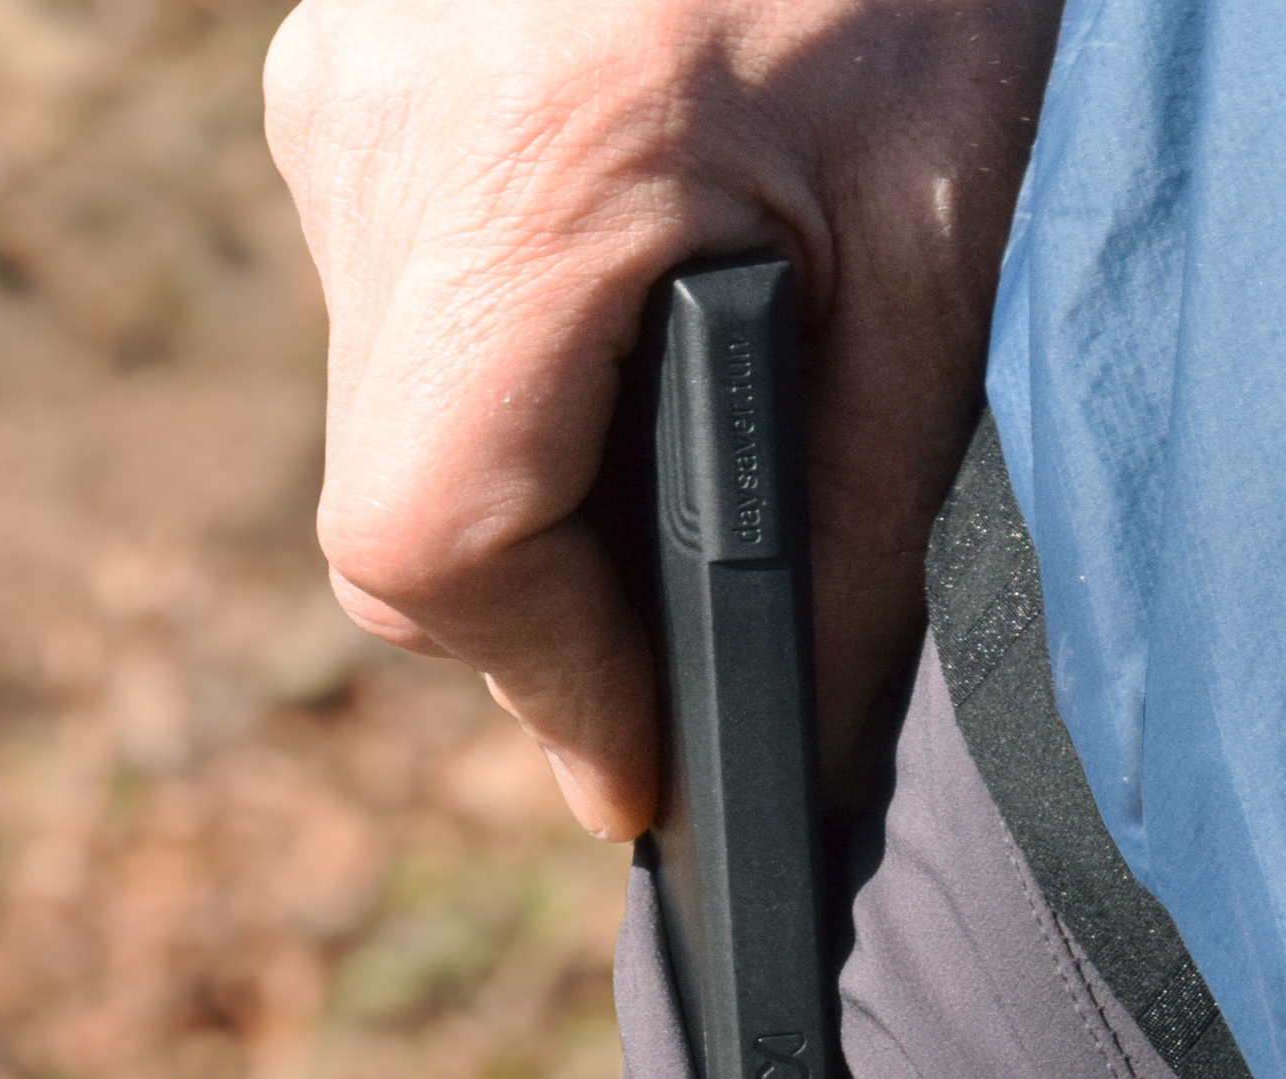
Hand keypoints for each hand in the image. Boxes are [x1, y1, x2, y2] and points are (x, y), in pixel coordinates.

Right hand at [264, 0, 1058, 838]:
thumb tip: (796, 732)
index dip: (556, 689)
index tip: (650, 776)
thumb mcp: (937, 262)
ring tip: (663, 528)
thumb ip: (857, 531)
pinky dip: (510, 414)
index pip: (441, 540)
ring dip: (531, 526)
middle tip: (678, 678)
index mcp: (522, 173)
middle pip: (408, 524)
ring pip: (400, 439)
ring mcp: (347, 109)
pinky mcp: (364, 95)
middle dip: (551, 631)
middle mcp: (378, 144)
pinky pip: (409, 336)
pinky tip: (614, 394)